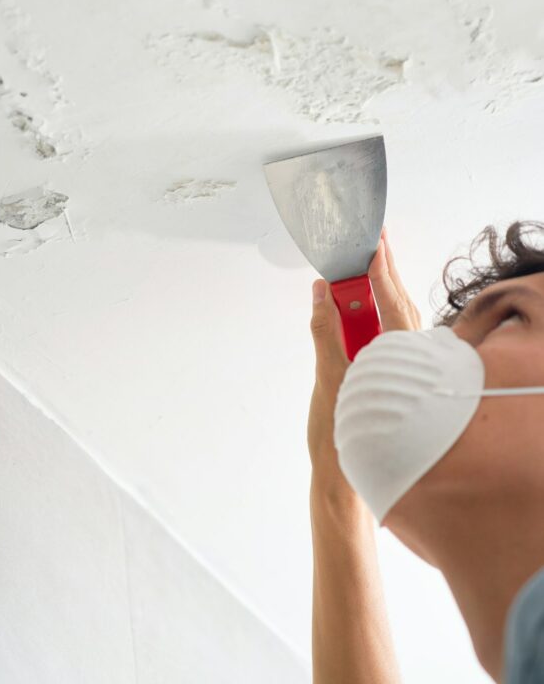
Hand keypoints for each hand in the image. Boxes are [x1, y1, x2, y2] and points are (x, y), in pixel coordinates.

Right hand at [307, 227, 420, 473]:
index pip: (391, 298)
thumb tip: (322, 292)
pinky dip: (369, 315)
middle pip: (394, 303)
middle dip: (381, 271)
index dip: (381, 267)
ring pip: (389, 320)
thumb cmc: (341, 433)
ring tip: (362, 265)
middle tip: (372, 241)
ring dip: (375, 292)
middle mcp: (401, 358)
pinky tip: (356, 306)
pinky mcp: (384, 376)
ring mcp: (393, 367)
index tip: (374, 241)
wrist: (344, 482)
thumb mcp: (328, 376)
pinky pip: (381, 336)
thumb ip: (325, 330)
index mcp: (395, 355)